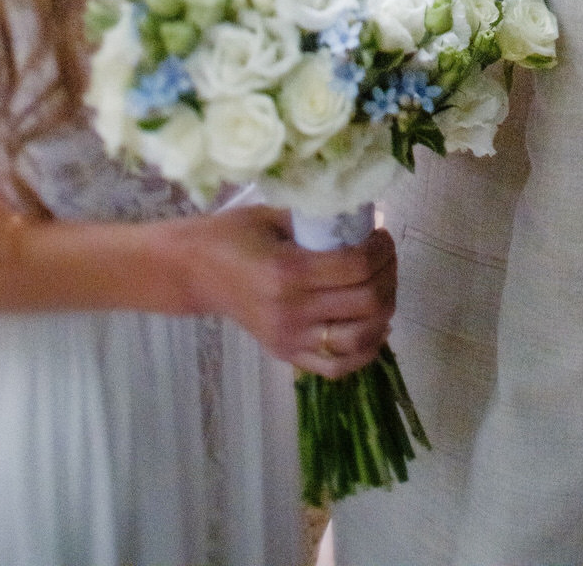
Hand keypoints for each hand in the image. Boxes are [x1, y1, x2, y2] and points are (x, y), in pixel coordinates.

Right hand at [180, 202, 396, 375]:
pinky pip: (336, 366)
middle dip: (388, 275)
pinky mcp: (286, 355)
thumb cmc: (233, 235)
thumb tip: (361, 218)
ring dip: (383, 312)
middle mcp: (292, 310)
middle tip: (386, 257)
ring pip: (359, 337)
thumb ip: (316, 219)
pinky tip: (374, 327)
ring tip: (382, 288)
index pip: (356, 266)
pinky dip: (364, 351)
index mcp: (288, 270)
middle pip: (365, 301)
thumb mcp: (274, 215)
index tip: (383, 235)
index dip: (381, 249)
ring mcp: (290, 338)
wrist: (195, 271)